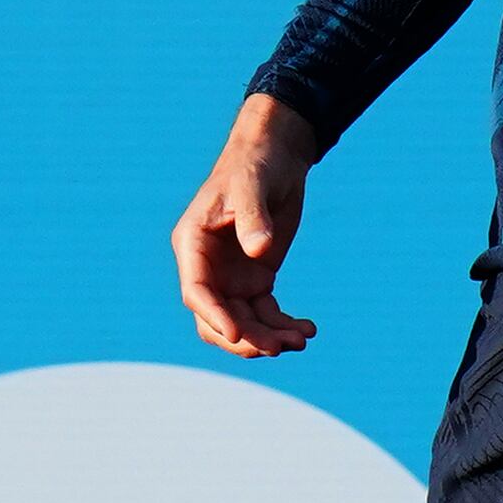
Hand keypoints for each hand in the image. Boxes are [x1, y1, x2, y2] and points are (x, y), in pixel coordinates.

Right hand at [170, 95, 320, 358]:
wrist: (276, 155)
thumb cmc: (255, 164)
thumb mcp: (252, 186)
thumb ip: (252, 217)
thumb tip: (259, 252)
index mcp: (194, 244)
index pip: (197, 291)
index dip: (214, 316)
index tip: (239, 335)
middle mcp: (209, 267)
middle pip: (217, 319)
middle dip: (245, 338)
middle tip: (278, 347)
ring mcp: (232, 277)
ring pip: (243, 324)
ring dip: (268, 338)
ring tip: (302, 339)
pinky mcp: (257, 279)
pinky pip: (266, 315)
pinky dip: (283, 326)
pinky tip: (308, 329)